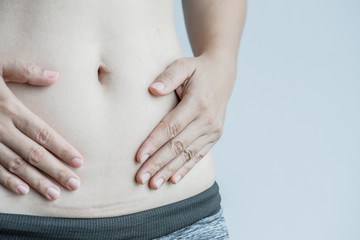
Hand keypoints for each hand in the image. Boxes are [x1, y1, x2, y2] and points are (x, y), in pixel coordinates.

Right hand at [0, 55, 83, 199]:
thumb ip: (25, 70)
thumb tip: (54, 75)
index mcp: (10, 108)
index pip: (43, 134)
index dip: (62, 149)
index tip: (79, 162)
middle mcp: (1, 127)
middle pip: (34, 154)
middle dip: (56, 171)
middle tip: (74, 184)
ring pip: (15, 165)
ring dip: (35, 181)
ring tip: (54, 193)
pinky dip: (6, 181)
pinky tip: (22, 190)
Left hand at [135, 54, 236, 188]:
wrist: (222, 75)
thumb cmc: (198, 70)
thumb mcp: (184, 65)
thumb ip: (168, 76)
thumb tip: (153, 90)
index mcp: (198, 102)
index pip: (172, 127)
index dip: (154, 142)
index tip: (139, 157)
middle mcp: (207, 119)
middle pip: (178, 145)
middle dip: (157, 163)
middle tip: (140, 177)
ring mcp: (213, 130)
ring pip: (187, 154)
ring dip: (169, 170)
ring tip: (153, 184)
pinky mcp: (214, 136)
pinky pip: (199, 155)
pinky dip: (186, 168)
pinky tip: (173, 179)